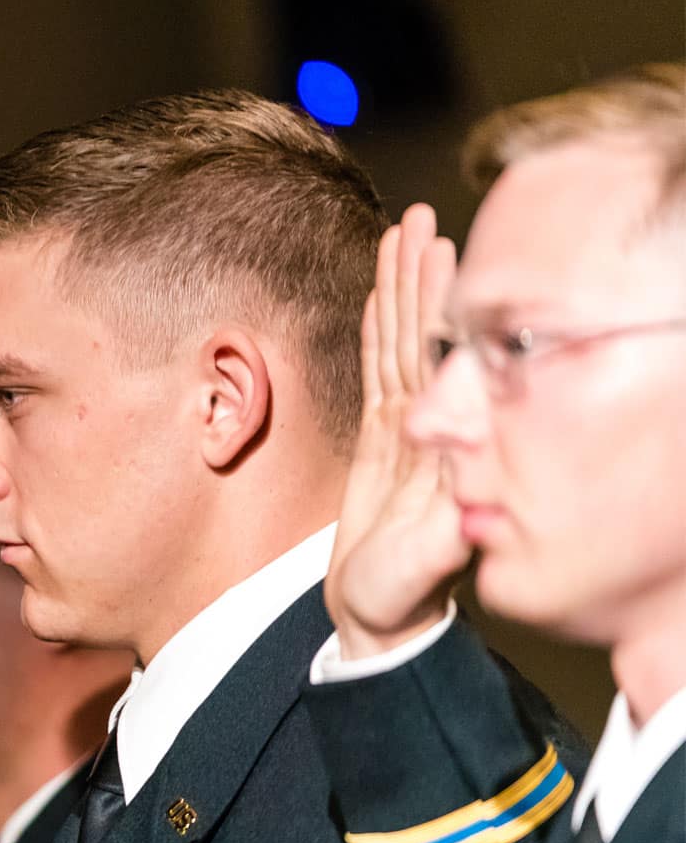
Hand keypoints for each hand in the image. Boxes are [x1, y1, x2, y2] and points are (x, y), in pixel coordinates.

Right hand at [326, 204, 473, 658]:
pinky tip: (378, 296)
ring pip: (405, 344)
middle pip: (427, 335)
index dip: (444, 303)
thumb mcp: (429, 569)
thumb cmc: (404, 601)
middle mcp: (435, 430)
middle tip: (420, 218)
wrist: (383, 623)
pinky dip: (378, 332)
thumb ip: (448, 534)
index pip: (447, 358)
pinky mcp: (383, 444)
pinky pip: (379, 373)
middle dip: (423, 277)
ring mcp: (411, 433)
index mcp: (447, 447)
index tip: (446, 250)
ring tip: (399, 236)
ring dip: (401, 290)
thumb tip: (464, 498)